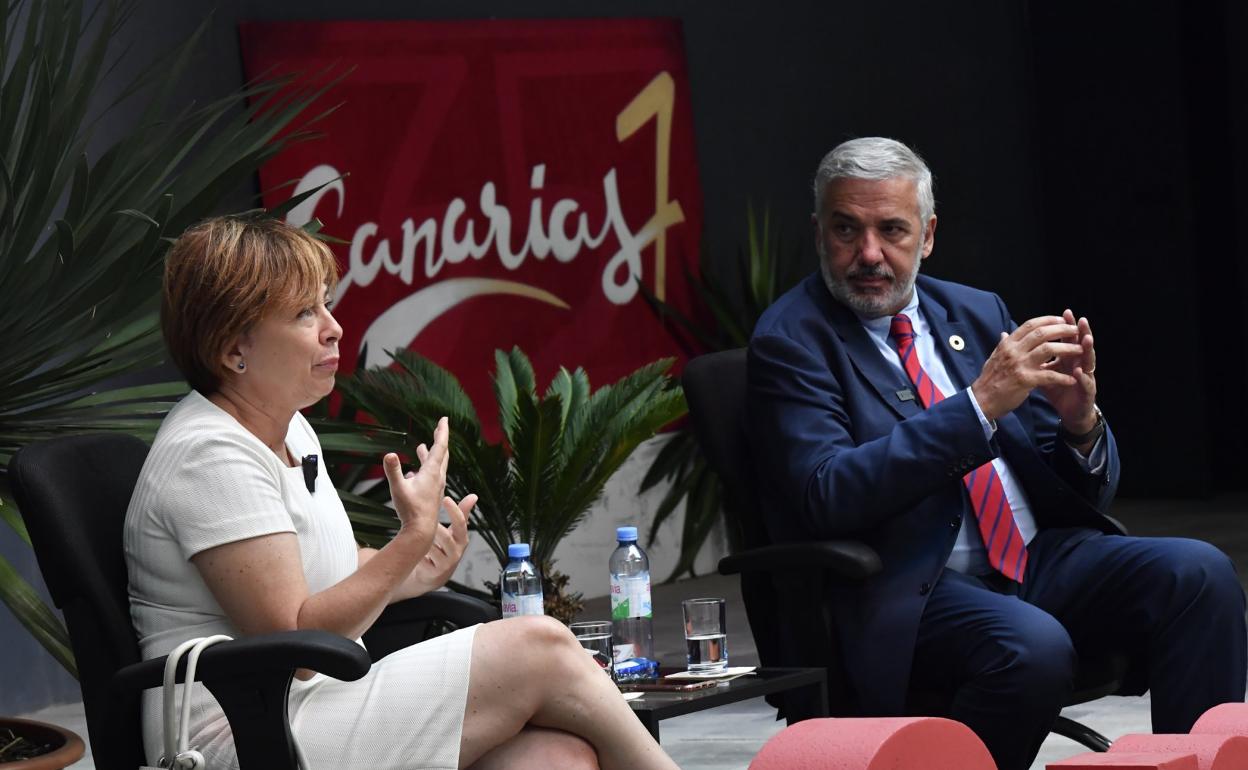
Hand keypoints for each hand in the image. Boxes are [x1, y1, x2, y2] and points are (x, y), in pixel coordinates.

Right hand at [382, 416, 449, 552]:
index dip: (442, 432)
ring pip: (435, 466)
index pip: (440, 447)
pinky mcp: (431, 496)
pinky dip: (423, 471)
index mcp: (432, 472)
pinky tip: (412, 473)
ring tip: (423, 447)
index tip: (444, 419)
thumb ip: (393, 471)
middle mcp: (437, 478)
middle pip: (441, 454)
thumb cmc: (411, 510)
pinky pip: (429, 478)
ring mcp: (435, 487)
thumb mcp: (398, 489)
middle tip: (439, 428)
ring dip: (429, 455)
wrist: (421, 532)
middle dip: (439, 439)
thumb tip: (389, 454)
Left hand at [405, 493, 475, 595]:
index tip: (445, 498)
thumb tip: (474, 495)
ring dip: (423, 540)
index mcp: (462, 539)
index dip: (454, 510)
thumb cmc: (444, 547)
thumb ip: (462, 514)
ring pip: (432, 549)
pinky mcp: (434, 573)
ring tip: (414, 532)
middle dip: (435, 528)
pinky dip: (417, 552)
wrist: (435, 575)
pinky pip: (423, 560)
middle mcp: (457, 552)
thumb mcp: (454, 532)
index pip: (461, 523)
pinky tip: (411, 547)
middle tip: (423, 517)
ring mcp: (446, 563)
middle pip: (446, 537)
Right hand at [971, 316, 1081, 420]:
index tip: (1062, 319)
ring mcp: (1019, 365)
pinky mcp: (1025, 380)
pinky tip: (1072, 379)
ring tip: (1080, 350)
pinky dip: (1062, 377)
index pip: (1030, 325)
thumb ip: (1003, 345)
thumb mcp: (994, 358)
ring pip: (1048, 349)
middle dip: (1062, 329)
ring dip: (1067, 348)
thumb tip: (1005, 333)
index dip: (1048, 320)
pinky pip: (1048, 375)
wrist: (981, 400)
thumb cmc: (989, 380)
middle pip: (1042, 333)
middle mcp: (1013, 351)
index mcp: (1008, 344)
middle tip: (1075, 331)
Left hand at [1037, 309, 1097, 431]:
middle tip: (1080, 320)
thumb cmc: (1057, 390)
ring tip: (1086, 339)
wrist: (1069, 412)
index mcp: (1068, 358)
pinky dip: (1081, 377)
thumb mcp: (1043, 372)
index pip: (1068, 339)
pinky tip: (1078, 372)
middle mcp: (1079, 364)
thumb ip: (1034, 357)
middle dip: (1081, 332)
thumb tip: (1020, 343)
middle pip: (1081, 345)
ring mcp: (1085, 377)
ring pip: (1088, 361)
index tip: (1064, 313)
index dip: (1066, 327)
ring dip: (1087, 350)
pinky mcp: (1087, 392)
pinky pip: (1085, 383)